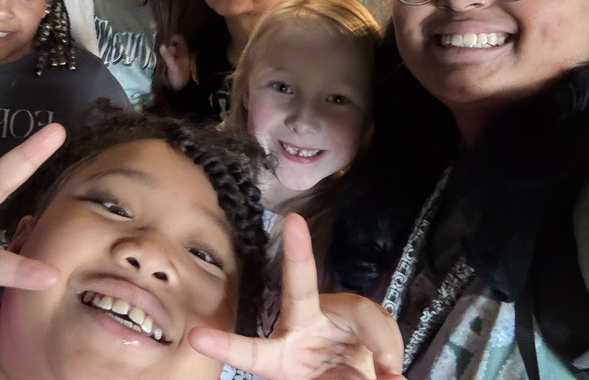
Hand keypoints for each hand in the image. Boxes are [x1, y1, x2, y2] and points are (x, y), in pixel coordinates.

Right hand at [159, 34, 192, 90]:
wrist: (182, 90)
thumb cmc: (179, 77)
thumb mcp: (173, 67)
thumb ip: (167, 56)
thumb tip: (161, 45)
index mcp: (183, 52)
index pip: (179, 39)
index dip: (172, 37)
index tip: (164, 39)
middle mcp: (180, 54)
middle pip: (173, 44)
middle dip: (165, 44)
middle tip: (156, 44)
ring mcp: (176, 60)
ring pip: (169, 51)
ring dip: (163, 51)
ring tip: (154, 50)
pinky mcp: (171, 66)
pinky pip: (166, 58)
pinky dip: (162, 57)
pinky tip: (155, 58)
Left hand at [189, 215, 404, 379]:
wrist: (363, 376)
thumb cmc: (333, 375)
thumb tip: (380, 371)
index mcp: (282, 355)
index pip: (252, 352)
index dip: (226, 346)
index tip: (196, 337)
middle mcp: (302, 325)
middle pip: (300, 287)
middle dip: (298, 255)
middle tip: (293, 224)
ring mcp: (332, 316)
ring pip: (361, 313)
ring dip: (379, 344)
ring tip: (388, 375)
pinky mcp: (361, 314)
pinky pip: (382, 325)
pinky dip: (390, 350)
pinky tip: (392, 372)